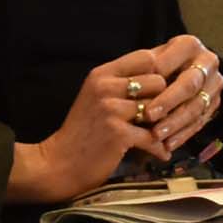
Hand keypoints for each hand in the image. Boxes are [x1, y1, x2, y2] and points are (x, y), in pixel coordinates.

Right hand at [7, 50, 167, 205]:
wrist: (56, 165)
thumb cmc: (81, 132)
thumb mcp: (96, 96)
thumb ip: (121, 83)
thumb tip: (160, 71)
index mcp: (101, 74)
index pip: (145, 57)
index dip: (160, 71)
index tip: (164, 89)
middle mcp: (106, 87)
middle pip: (158, 80)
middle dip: (164, 99)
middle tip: (165, 116)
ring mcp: (111, 110)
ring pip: (158, 107)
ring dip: (165, 124)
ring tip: (164, 135)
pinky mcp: (118, 133)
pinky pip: (153, 136)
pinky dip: (160, 149)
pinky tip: (161, 154)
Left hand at [137, 33, 222, 157]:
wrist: (177, 74)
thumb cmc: (154, 68)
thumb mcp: (148, 61)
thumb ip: (142, 70)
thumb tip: (133, 85)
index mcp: (189, 45)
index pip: (170, 65)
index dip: (154, 84)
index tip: (139, 99)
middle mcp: (207, 61)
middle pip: (188, 85)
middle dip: (168, 103)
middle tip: (149, 117)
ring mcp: (215, 83)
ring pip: (196, 106)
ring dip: (176, 123)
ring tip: (157, 137)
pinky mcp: (216, 103)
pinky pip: (201, 121)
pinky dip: (184, 134)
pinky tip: (168, 144)